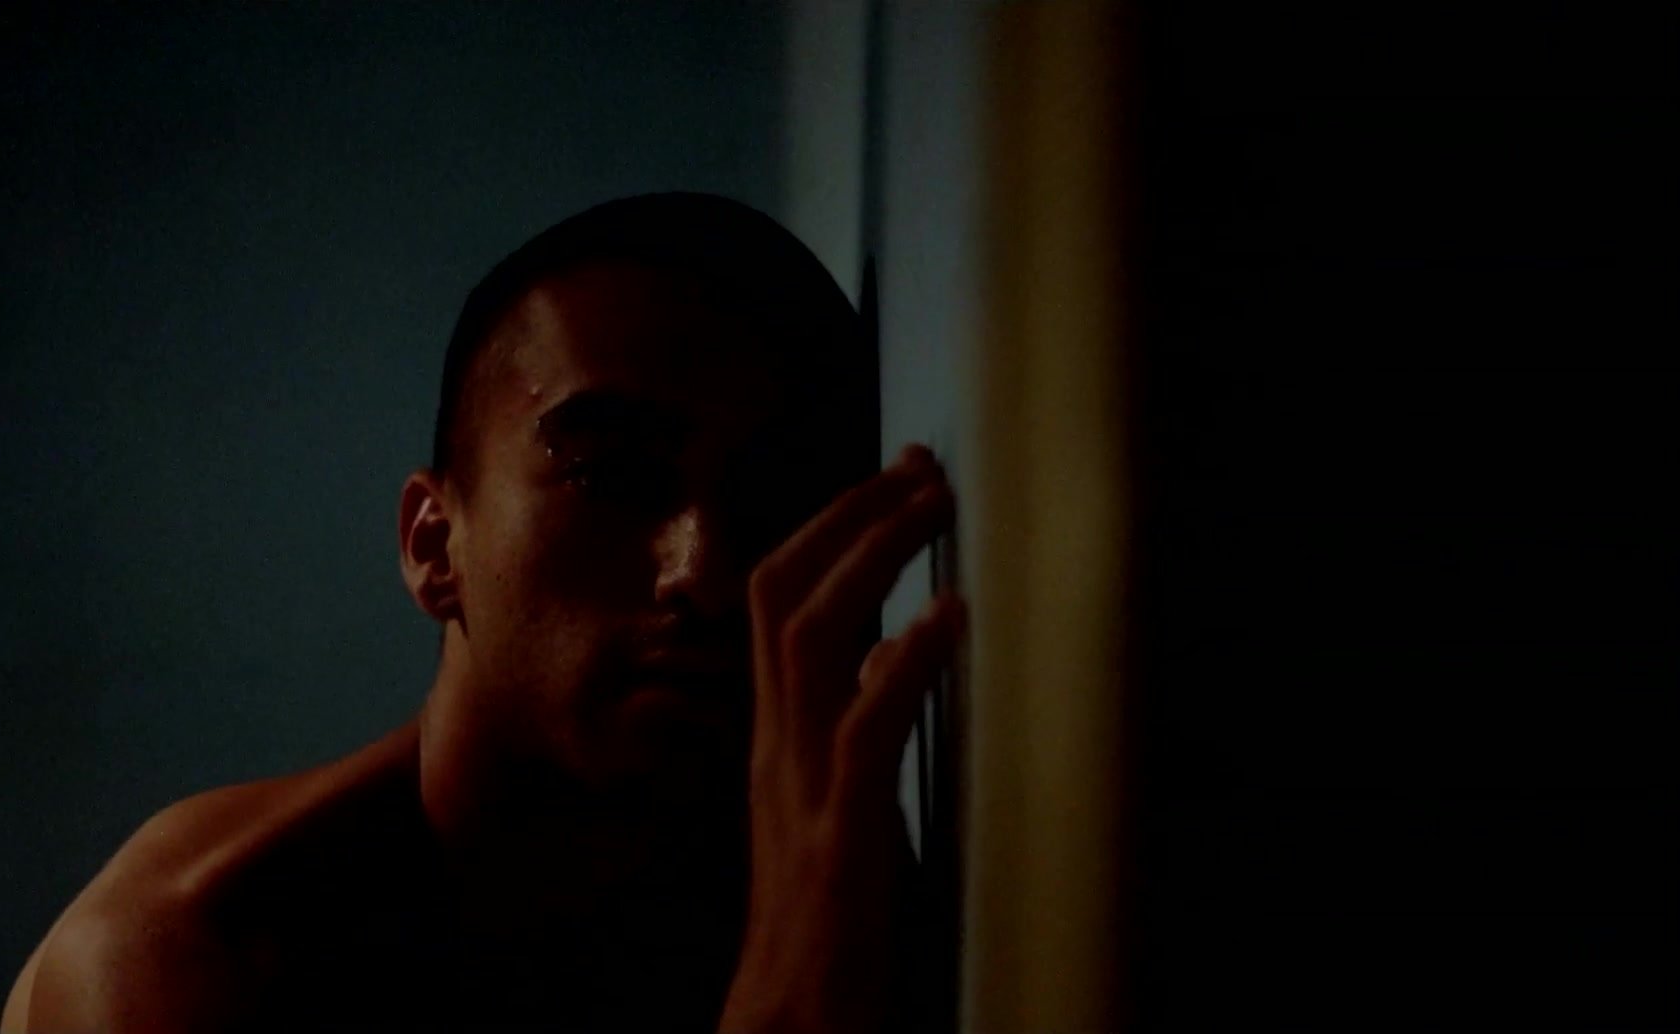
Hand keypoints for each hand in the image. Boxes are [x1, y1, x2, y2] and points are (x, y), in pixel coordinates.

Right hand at [719, 443, 964, 1033]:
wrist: (787, 1018)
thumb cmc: (822, 920)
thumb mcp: (835, 802)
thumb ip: (857, 725)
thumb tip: (900, 647)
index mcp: (775, 737)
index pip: (776, 601)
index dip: (832, 527)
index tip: (893, 481)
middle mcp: (776, 746)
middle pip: (782, 593)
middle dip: (851, 515)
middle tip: (921, 466)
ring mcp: (801, 787)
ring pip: (810, 637)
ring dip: (874, 559)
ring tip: (933, 508)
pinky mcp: (839, 838)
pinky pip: (864, 732)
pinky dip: (906, 666)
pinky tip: (949, 619)